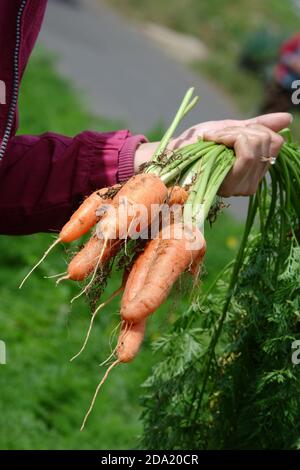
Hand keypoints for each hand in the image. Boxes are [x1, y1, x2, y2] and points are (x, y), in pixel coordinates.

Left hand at [134, 113, 291, 196]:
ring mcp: (243, 186)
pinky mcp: (232, 185)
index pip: (276, 143)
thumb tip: (289, 118)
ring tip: (214, 139)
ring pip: (257, 146)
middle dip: (242, 130)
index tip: (230, 131)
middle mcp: (251, 182)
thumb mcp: (231, 130)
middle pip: (268, 142)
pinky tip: (212, 141)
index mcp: (253, 169)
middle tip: (218, 135)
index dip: (256, 129)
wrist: (173, 153)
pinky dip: (228, 138)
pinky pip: (246, 152)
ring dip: (232, 134)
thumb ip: (259, 126)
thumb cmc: (197, 143)